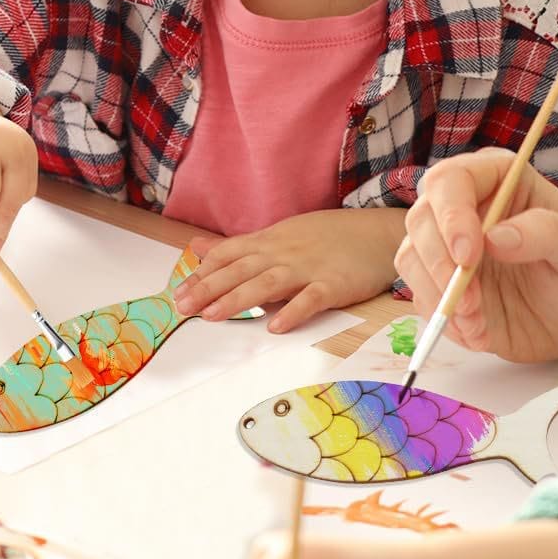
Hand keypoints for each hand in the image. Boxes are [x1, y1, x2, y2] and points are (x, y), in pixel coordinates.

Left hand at [172, 208, 406, 332]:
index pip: (229, 254)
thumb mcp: (282, 232)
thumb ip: (241, 245)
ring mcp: (310, 268)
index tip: (178, 292)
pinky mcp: (335, 284)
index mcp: (272, 240)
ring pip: (268, 283)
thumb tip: (199, 248)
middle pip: (241, 269)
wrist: (378, 234)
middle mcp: (285, 252)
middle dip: (208, 288)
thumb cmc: (331, 236)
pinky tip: (276, 326)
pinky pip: (311, 298)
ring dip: (239, 299)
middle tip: (182, 308)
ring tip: (213, 316)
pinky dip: (293, 311)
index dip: (203, 273)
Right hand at [397, 152, 557, 362]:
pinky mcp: (444, 287)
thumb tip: (496, 237)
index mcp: (499, 181)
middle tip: (471, 300)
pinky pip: (421, 298)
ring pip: (412, 258)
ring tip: (478, 321)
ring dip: (437, 294)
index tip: (469, 254)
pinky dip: (443, 319)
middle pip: (422, 219)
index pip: (452, 180)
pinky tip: (478, 331)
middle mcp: (466, 209)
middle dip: (439, 263)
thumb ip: (547, 233)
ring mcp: (450, 248)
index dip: (452, 214)